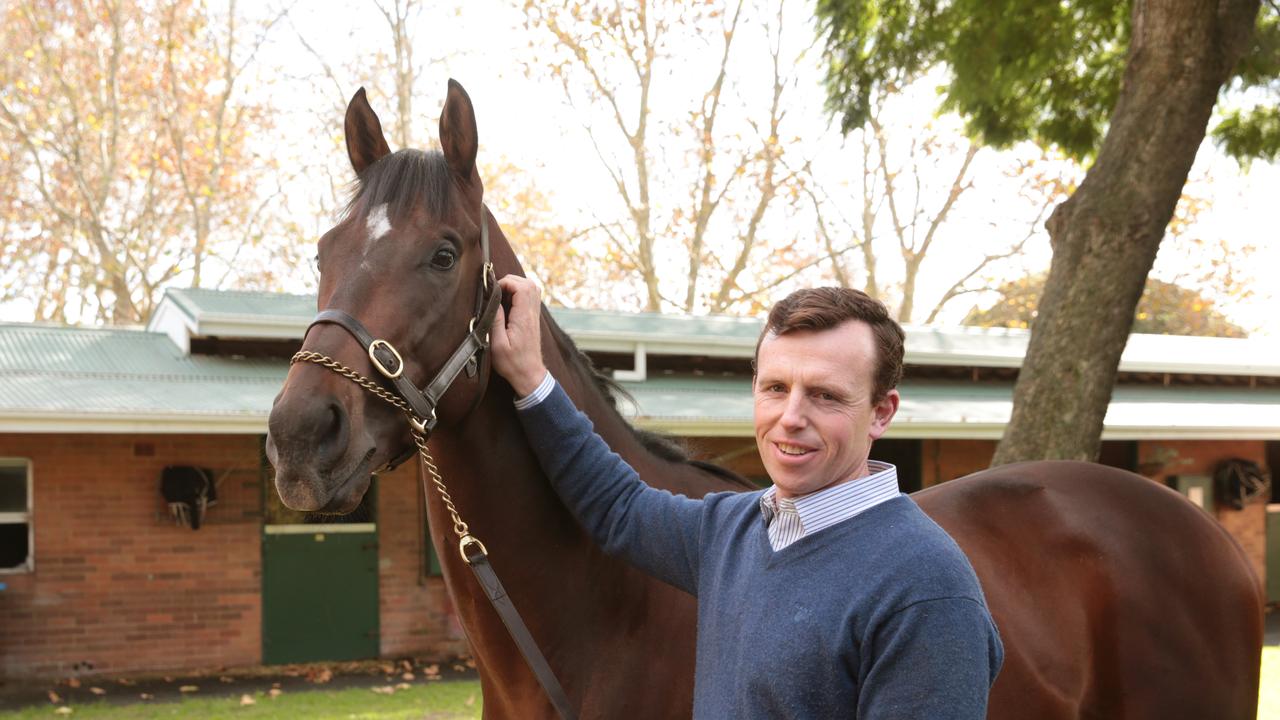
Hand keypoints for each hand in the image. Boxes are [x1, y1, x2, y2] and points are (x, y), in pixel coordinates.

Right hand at [490, 274, 547, 397]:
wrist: (529, 374)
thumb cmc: (512, 363)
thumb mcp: (497, 344)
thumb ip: (495, 321)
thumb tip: (492, 301)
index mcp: (523, 318)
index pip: (522, 287)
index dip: (506, 283)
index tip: (493, 291)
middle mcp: (532, 314)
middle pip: (528, 283)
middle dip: (510, 281)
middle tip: (496, 292)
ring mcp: (535, 315)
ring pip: (532, 288)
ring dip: (516, 285)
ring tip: (501, 295)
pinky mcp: (533, 318)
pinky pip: (531, 297)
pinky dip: (520, 292)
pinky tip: (508, 302)